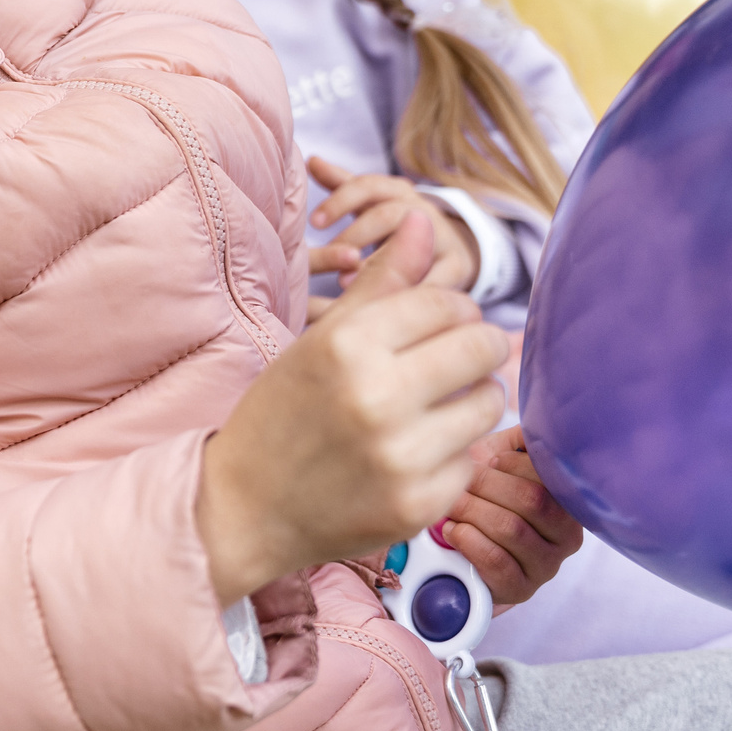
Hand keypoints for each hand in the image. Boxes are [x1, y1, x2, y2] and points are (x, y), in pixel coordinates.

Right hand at [197, 212, 509, 603]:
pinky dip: (449, 454)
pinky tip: (411, 456)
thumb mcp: (320, 341)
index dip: (447, 311)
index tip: (430, 327)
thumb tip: (426, 221)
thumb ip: (380, 282)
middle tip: (447, 363)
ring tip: (430, 409)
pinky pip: (471, 458)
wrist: (243, 509)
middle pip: (481, 346)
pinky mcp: (420, 504)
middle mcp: (378, 398)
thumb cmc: (281, 415)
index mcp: (348, 346)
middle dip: (473, 348)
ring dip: (469, 400)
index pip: (448, 302)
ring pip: (489, 402)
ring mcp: (402, 456)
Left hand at [305, 156, 478, 318]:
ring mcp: (442, 237)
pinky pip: (435, 280)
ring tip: (344, 282)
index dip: (340, 201)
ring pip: (416, 247)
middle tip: (331, 256)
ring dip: (380, 265)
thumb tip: (312, 160)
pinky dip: (407, 293)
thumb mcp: (374, 202)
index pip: (368, 185)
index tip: (314, 223)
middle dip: (357, 234)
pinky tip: (380, 304)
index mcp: (397, 191)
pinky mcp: (457, 266)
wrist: (454, 246)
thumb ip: (343, 183)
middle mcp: (421, 210)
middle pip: (390, 214)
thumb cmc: (398, 224)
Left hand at [438, 426, 581, 606]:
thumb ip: (517, 440)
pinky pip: (498, 564)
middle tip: (459, 480)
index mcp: (568, 498)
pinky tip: (453, 530)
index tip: (484, 458)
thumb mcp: (500, 461)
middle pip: (532, 501)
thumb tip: (530, 414)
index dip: (510, 464)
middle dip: (487, 486)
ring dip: (473, 511)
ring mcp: (547, 565)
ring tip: (452, 504)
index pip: (549, 476)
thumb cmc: (485, 496)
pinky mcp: (521, 589)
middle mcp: (568, 533)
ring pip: (513, 530)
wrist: (465, 549)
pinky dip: (469, 541)